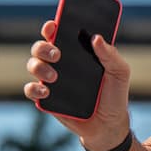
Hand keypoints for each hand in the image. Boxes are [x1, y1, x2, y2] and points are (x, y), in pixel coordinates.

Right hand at [24, 20, 132, 150]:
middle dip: (44, 47)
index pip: (59, 34)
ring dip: (39, 66)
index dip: (52, 27)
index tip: (53, 25)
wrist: (108, 125)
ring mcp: (51, 80)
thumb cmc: (114, 95)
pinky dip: (34, 88)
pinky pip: (31, 90)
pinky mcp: (47, 99)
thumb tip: (96, 38)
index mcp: (77, 52)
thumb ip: (110, 55)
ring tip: (55, 76)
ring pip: (33, 65)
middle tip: (57, 54)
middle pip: (41, 47)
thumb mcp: (119, 73)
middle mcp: (61, 64)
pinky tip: (46, 90)